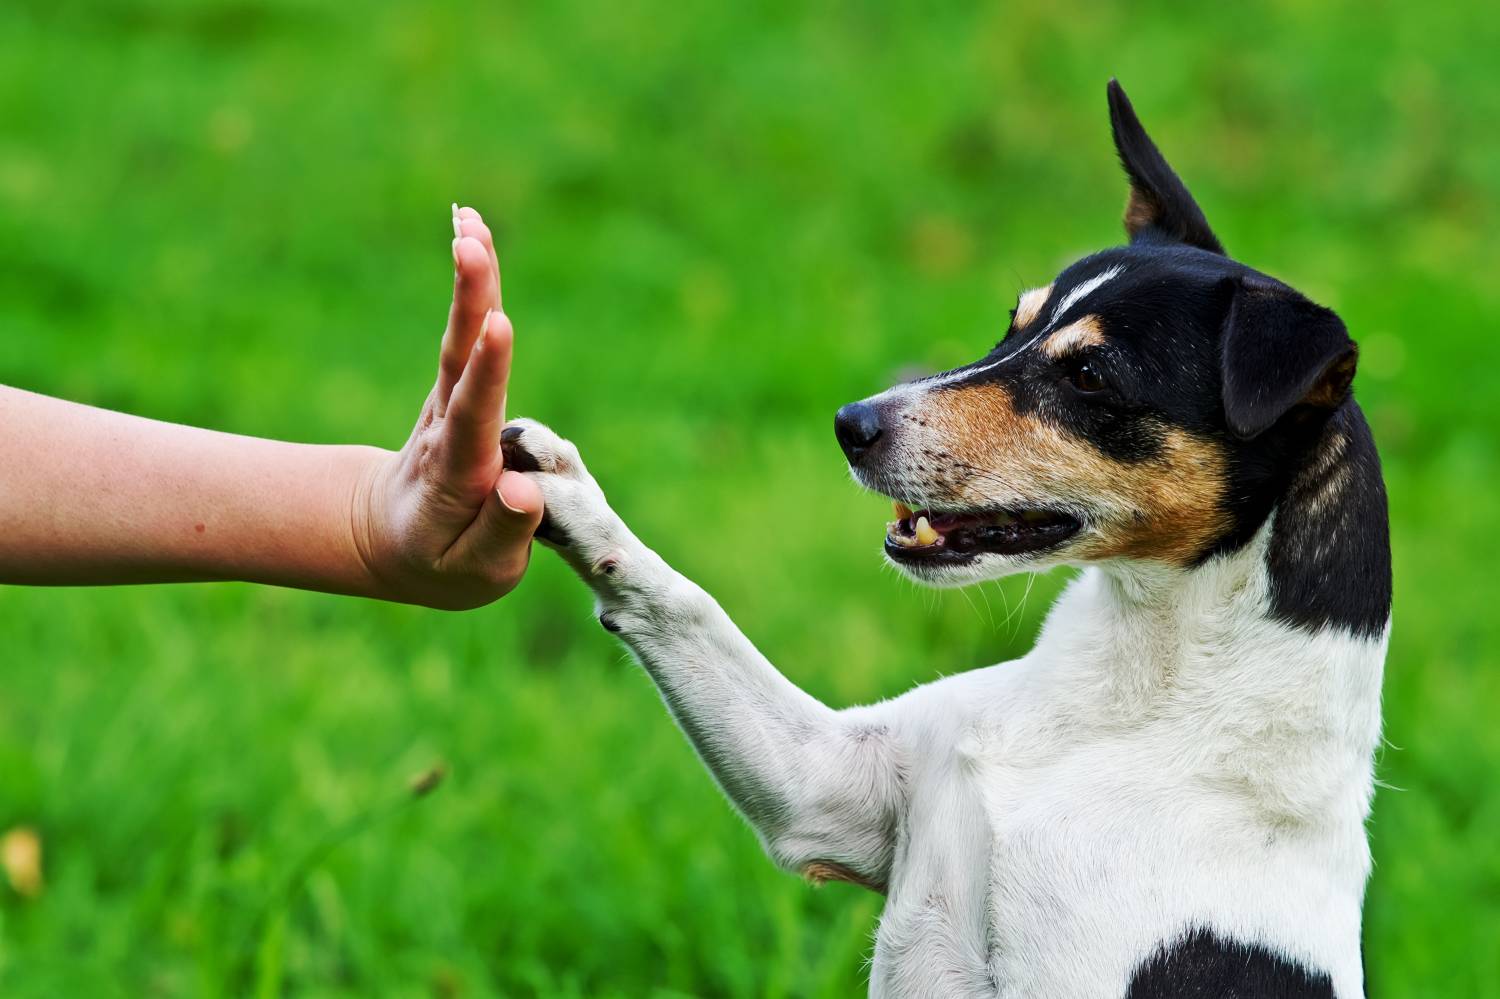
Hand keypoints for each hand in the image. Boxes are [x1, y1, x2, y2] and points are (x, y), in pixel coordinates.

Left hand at [352, 206, 543, 608]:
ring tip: (469, 220)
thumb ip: (501, 534)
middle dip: (470, 301)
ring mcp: (450, 402)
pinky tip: (471, 230)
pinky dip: (473, 284)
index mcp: (457, 474)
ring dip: (470, 279)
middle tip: (469, 243)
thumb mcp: (472, 571)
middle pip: (459, 359)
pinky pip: (468, 331)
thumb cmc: (443, 563)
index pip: (473, 417)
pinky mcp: (458, 387)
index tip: (498, 326)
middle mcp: (449, 428)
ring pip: (461, 336)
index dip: (487, 372)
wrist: (390, 541)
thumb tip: (523, 489)